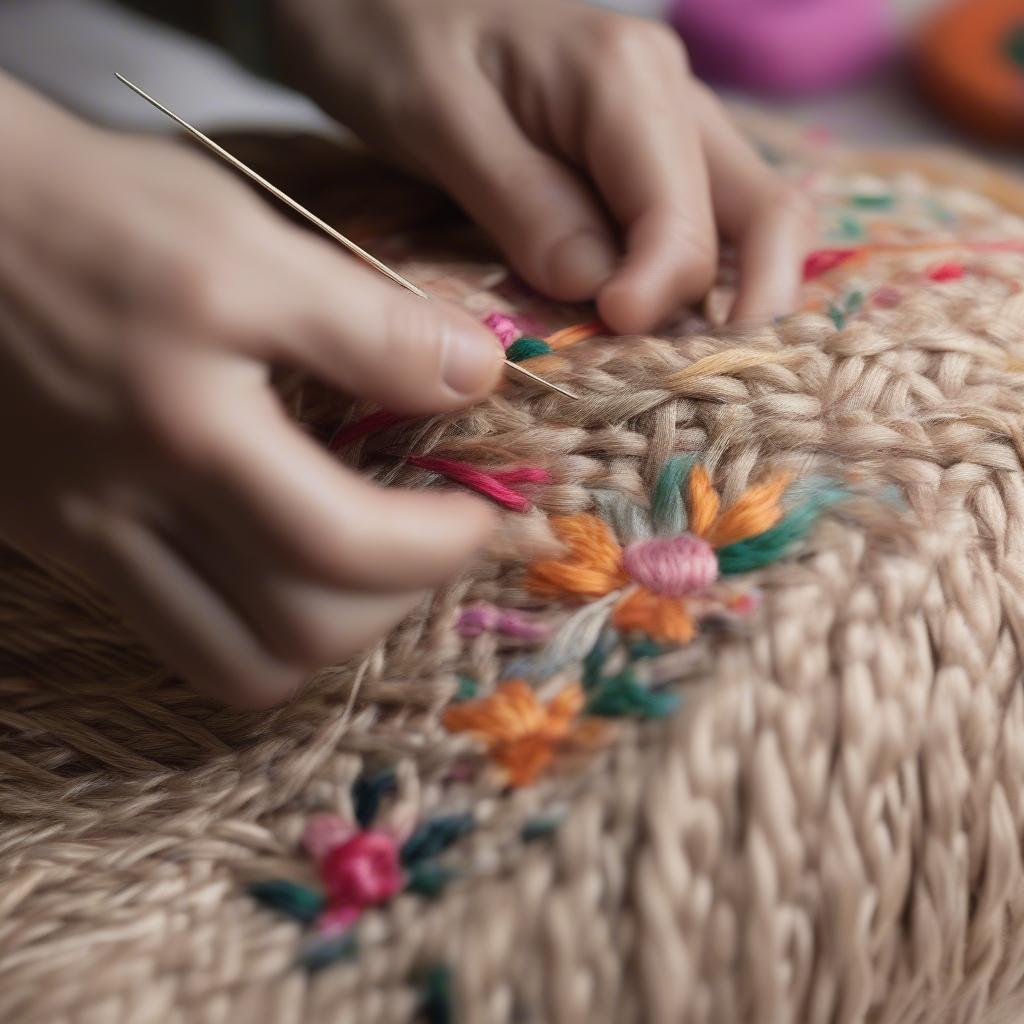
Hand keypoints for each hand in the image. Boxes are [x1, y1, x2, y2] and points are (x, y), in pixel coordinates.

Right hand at [0, 76, 503, 706]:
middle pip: (298, 634)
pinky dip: (253, 627)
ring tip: (364, 564)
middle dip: (398, 600)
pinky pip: (175, 636)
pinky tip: (280, 562)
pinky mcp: (61, 545)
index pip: (351, 546)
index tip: (483, 505)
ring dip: (326, 633)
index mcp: (190, 428)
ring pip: (233, 664)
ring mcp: (88, 542)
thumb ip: (370, 323)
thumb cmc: (92, 211)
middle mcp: (132, 509)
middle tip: (433, 539)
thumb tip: (477, 373)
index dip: (445, 543)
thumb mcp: (245, 238)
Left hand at [279, 0, 812, 331]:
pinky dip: (707, 280)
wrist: (385, 1)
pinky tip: (671, 324)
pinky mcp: (650, 155)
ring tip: (688, 362)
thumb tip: (600, 291)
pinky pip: (710, 220)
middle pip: (762, 214)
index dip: (656, 292)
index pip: (680, 216)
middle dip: (742, 306)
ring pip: (751, 218)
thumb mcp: (439, 122)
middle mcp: (671, 94)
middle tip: (689, 376)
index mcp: (623, 78)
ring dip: (737, 297)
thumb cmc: (396, 47)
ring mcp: (670, 123)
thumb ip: (526, 205)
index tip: (606, 334)